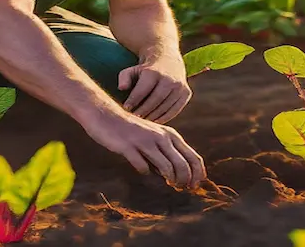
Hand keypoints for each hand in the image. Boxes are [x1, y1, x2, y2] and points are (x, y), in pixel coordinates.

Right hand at [85, 110, 204, 187]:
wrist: (107, 116)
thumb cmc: (133, 131)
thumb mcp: (156, 138)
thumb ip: (167, 154)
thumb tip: (179, 178)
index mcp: (171, 135)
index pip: (193, 157)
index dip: (198, 174)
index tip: (195, 186)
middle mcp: (162, 137)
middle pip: (183, 165)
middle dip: (184, 181)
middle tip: (180, 189)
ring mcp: (146, 142)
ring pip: (167, 167)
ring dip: (169, 181)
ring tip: (166, 185)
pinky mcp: (129, 147)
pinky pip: (143, 167)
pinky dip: (145, 173)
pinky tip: (142, 171)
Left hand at [118, 54, 190, 123]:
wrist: (167, 59)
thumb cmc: (145, 70)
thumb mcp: (133, 70)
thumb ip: (124, 78)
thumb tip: (121, 88)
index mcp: (154, 72)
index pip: (143, 89)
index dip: (134, 101)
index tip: (126, 109)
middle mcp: (169, 78)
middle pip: (155, 100)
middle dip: (144, 111)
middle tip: (135, 118)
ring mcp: (180, 86)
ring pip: (166, 107)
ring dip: (153, 117)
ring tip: (144, 122)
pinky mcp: (186, 93)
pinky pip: (175, 110)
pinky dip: (165, 118)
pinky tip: (155, 121)